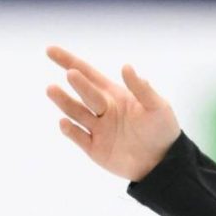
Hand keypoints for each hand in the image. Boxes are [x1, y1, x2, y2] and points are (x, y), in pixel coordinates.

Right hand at [45, 45, 181, 181]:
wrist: (165, 164)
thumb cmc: (163, 131)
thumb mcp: (157, 107)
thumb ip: (142, 89)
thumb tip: (126, 66)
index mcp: (113, 95)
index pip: (88, 74)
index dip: (69, 61)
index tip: (50, 51)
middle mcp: (101, 109)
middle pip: (84, 93)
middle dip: (78, 84)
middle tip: (72, 75)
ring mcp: (97, 129)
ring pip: (76, 113)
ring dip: (64, 102)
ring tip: (52, 89)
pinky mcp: (95, 149)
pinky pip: (79, 138)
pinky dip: (70, 131)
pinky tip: (64, 122)